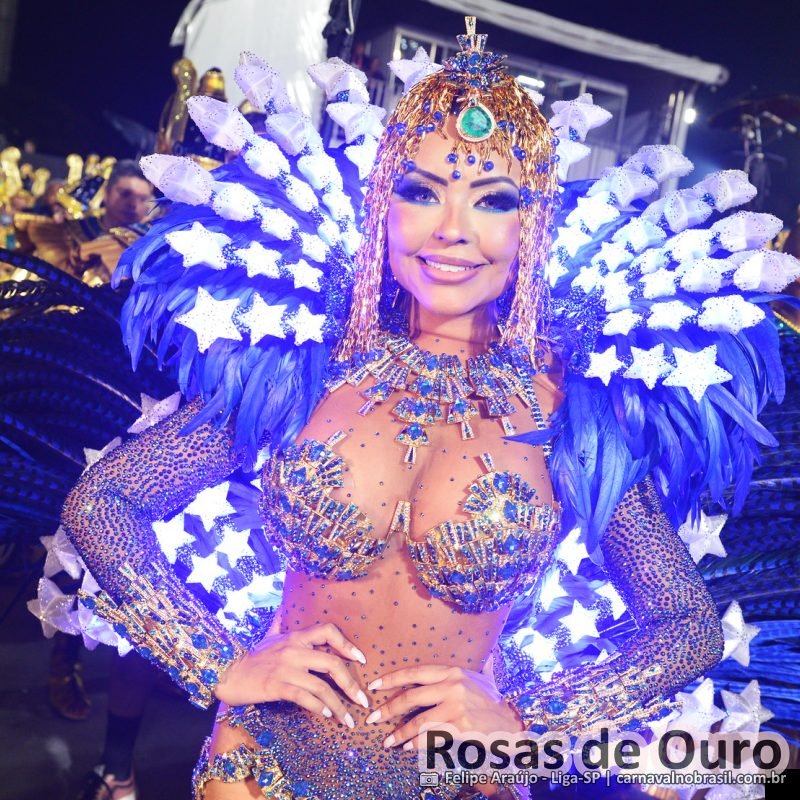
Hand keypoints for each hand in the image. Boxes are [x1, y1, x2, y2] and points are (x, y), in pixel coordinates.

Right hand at [214, 622, 369, 727]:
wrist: (226, 673)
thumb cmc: (251, 656)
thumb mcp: (269, 635)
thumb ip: (280, 622)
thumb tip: (283, 607)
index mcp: (296, 637)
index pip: (328, 631)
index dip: (347, 644)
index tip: (361, 660)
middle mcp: (294, 650)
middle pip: (332, 663)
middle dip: (351, 684)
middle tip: (362, 700)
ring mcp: (286, 669)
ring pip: (321, 686)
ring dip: (338, 705)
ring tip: (348, 719)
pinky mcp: (276, 687)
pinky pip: (304, 698)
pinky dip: (319, 708)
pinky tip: (327, 716)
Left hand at [364, 665, 524, 749]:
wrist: (513, 724)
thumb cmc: (496, 701)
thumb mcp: (486, 678)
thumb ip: (482, 665)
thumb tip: (489, 653)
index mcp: (453, 671)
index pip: (415, 672)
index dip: (393, 679)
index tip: (374, 685)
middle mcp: (452, 685)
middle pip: (411, 696)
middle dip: (389, 709)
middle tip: (373, 718)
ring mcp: (456, 706)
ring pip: (419, 720)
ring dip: (400, 733)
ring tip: (388, 742)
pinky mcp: (460, 726)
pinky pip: (432, 736)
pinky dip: (417, 744)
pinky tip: (408, 748)